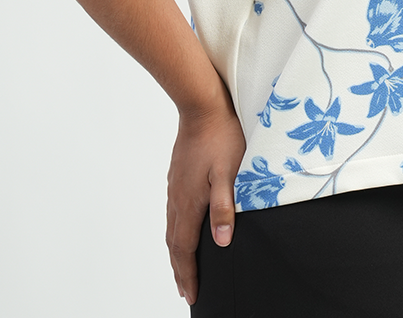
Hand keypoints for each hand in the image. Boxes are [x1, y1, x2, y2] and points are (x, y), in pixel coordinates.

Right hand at [166, 94, 245, 306]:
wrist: (202, 105)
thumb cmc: (221, 136)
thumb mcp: (230, 173)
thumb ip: (224, 207)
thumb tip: (221, 241)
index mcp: (189, 202)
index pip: (185, 249)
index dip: (188, 274)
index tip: (190, 295)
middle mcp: (177, 198)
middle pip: (174, 243)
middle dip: (179, 269)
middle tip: (185, 290)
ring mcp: (175, 186)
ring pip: (172, 227)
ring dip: (177, 251)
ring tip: (183, 266)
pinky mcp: (177, 174)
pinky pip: (173, 211)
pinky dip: (176, 229)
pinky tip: (184, 226)